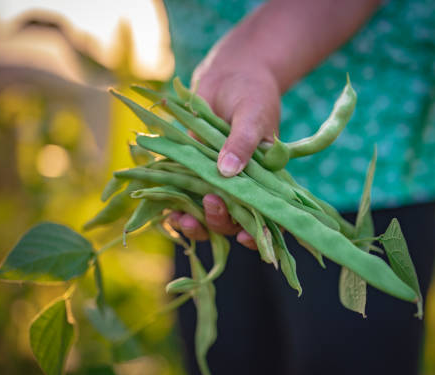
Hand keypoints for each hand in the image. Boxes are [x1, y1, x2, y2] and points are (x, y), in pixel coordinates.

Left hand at [168, 64, 280, 249]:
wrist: (229, 77)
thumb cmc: (252, 95)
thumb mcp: (252, 115)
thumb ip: (243, 142)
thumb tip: (227, 172)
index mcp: (266, 181)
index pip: (268, 217)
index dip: (259, 234)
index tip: (244, 237)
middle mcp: (243, 187)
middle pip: (233, 220)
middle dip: (220, 220)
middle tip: (211, 202)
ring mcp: (217, 183)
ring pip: (208, 216)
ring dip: (195, 223)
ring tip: (181, 218)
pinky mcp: (194, 173)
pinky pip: (185, 197)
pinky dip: (176, 206)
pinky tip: (166, 209)